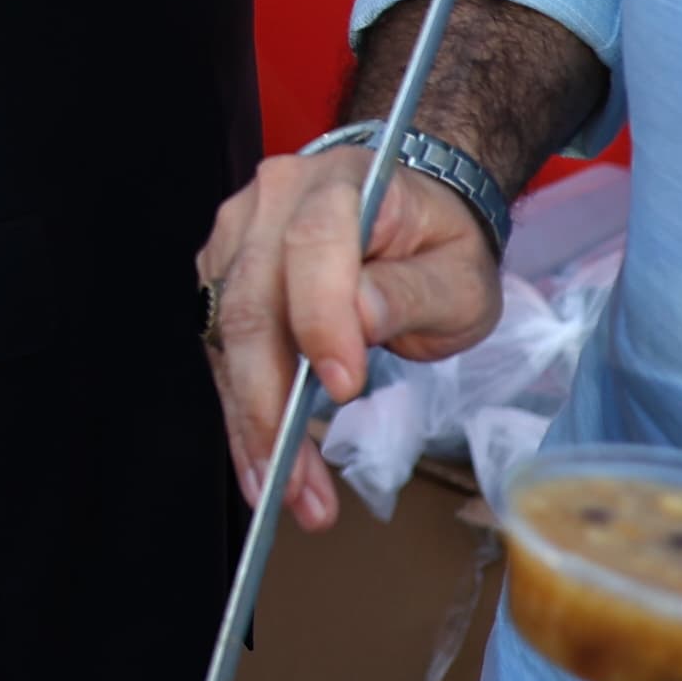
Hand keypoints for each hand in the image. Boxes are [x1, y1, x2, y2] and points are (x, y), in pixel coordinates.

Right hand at [195, 133, 504, 533]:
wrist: (409, 218)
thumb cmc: (439, 247)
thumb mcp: (460, 276)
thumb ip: (412, 292)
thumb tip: (360, 318)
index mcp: (339, 186)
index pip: (312, 248)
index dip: (319, 319)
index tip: (344, 389)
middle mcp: (271, 203)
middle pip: (250, 305)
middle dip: (270, 407)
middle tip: (299, 486)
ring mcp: (236, 240)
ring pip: (226, 339)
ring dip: (251, 425)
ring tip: (288, 494)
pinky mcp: (221, 280)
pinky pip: (221, 353)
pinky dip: (242, 414)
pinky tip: (265, 465)